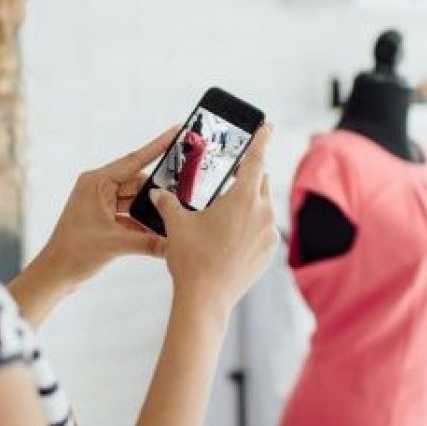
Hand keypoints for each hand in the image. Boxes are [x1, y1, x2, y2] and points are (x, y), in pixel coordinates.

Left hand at [34, 126, 178, 286]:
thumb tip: (175, 244)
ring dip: (149, 210)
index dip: (157, 146)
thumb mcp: (115, 244)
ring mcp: (100, 202)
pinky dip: (141, 222)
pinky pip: (129, 213)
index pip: (134, 160)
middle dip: (157, 193)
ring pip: (135, 200)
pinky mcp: (103, 217)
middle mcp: (98, 188)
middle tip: (180, 197)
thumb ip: (149, 242)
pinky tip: (157, 232)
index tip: (175, 131)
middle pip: (137, 183)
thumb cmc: (73, 253)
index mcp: (96, 182)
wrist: (54, 274)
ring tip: (170, 217)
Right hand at [151, 124, 277, 321]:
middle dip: (248, 177)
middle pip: (260, 183)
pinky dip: (250, 227)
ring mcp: (269, 234)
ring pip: (262, 208)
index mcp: (242, 199)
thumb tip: (157, 193)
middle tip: (233, 176)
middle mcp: (262, 213)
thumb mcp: (176, 225)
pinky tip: (230, 238)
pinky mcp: (269, 253)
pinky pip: (263, 230)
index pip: (255, 160)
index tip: (266, 126)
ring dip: (247, 205)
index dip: (261, 139)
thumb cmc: (192, 259)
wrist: (206, 299)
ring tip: (224, 216)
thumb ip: (168, 203)